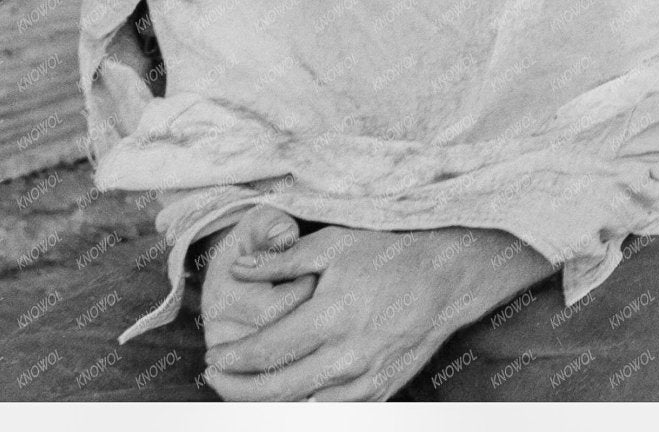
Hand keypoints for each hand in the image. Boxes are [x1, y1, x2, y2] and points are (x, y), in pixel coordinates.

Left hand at [203, 224, 554, 402]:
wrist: (446, 279)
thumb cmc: (390, 255)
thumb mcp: (336, 243)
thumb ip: (285, 259)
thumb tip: (240, 268)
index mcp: (332, 317)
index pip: (265, 352)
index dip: (232, 359)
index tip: (213, 355)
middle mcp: (345, 357)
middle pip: (274, 391)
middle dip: (235, 388)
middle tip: (215, 375)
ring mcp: (363, 382)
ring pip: (298, 411)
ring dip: (262, 406)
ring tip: (242, 389)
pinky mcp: (376, 394)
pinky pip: (327, 415)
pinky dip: (298, 411)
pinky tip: (282, 399)